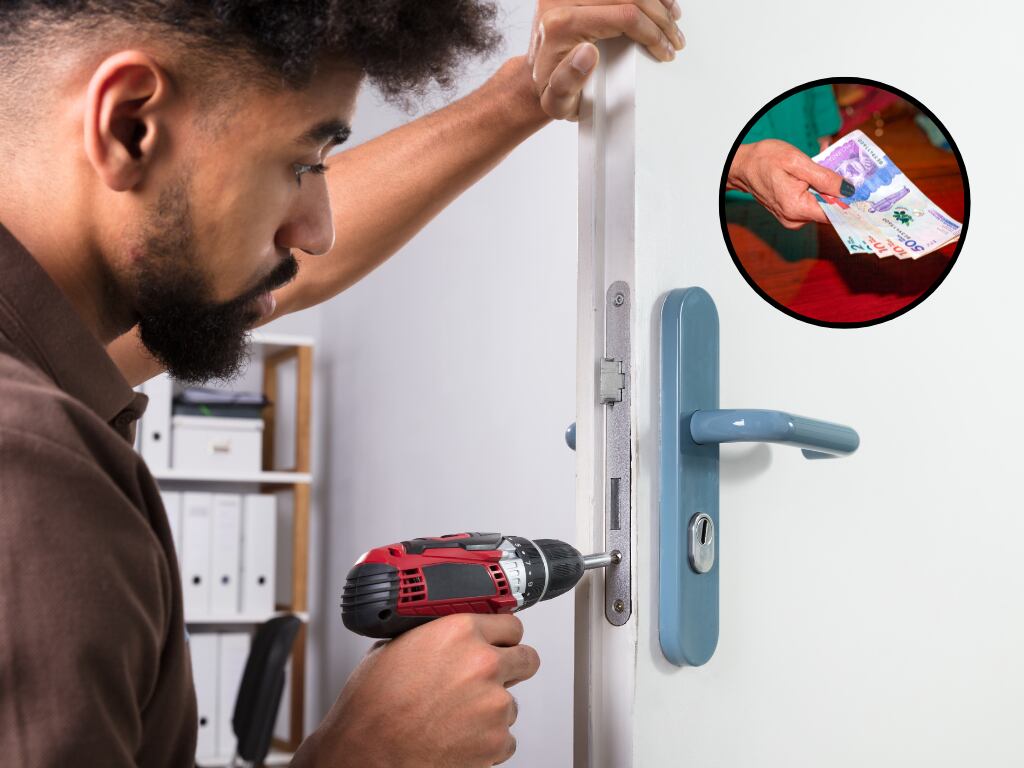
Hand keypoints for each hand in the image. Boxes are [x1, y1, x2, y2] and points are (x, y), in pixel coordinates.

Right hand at [295, 614, 539, 767]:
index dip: (501, 637)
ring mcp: (494, 703)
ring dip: (491, 709)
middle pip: (526, 658)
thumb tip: (448, 635)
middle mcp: (483, 663)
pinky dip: (487, 741)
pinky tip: (458, 737)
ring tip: (456, 716)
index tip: (499, 644)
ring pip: (512, 703)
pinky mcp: (496, 740)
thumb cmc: (373, 705)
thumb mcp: (396, 646)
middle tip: (489, 680)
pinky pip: (505, 738)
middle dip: (511, 668)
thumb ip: (435, 634)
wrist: (366, 752)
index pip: (510, 624)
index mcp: (460, 632)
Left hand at [527, 0, 685, 119]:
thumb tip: (587, 53)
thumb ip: (567, 83)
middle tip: (674, 39)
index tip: (665, 50)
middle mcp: (561, 0)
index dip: (652, 32)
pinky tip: (659, 4)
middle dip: (660, 17)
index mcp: (560, 25)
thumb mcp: (558, 102)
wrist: (536, 78)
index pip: (623, 16)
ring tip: (673, 20)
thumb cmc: (551, 91)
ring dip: (657, 1)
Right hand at [727, 139, 854, 229]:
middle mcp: (795, 219)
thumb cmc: (766, 160)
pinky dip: (818, 190)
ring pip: (822, 206)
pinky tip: (817, 175)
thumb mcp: (797, 162)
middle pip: (829, 210)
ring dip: (829, 188)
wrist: (742, 166)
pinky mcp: (791, 213)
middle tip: (850, 172)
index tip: (870, 196)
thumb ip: (824, 178)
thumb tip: (849, 190)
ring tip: (828, 167)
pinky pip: (812, 203)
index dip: (853, 205)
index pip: (834, 215)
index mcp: (797, 208)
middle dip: (840, 191)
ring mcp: (792, 218)